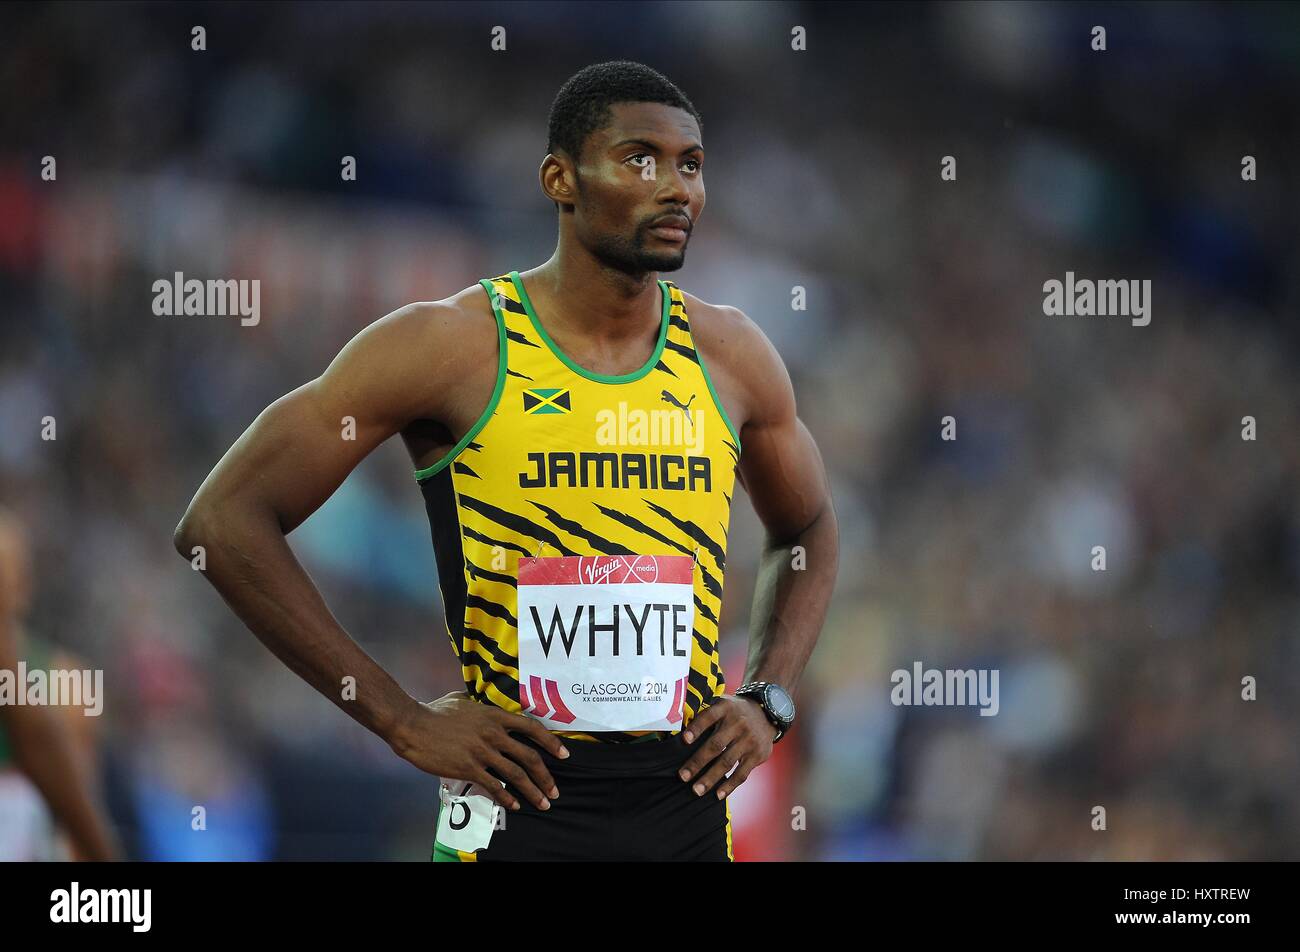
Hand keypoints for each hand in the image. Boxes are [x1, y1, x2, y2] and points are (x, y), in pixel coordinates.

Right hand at [388, 691, 568, 811]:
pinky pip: (494, 786)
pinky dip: (507, 798)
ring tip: (543, 803)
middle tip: (555, 790)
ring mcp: (482, 752)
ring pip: (516, 775)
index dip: (551, 742)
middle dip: (546, 776)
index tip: (564, 754)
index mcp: (495, 716)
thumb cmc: (435, 710)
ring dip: (533, 792)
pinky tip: (514, 806)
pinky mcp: (468, 768)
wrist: (413, 724)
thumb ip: (480, 705)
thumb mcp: (464, 700)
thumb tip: (485, 705)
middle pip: (530, 757)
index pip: (532, 728)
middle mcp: (494, 734)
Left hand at [679, 695, 776, 799]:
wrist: (767, 713)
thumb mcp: (723, 704)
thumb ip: (706, 714)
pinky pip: (742, 773)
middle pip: (716, 745)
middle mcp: (738, 724)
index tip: (684, 740)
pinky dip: (729, 785)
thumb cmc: (736, 712)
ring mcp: (749, 740)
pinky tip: (718, 795)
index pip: (709, 717)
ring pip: (727, 762)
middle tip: (683, 776)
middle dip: (698, 762)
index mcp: (726, 708)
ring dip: (710, 778)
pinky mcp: (757, 755)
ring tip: (696, 790)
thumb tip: (681, 730)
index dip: (696, 728)